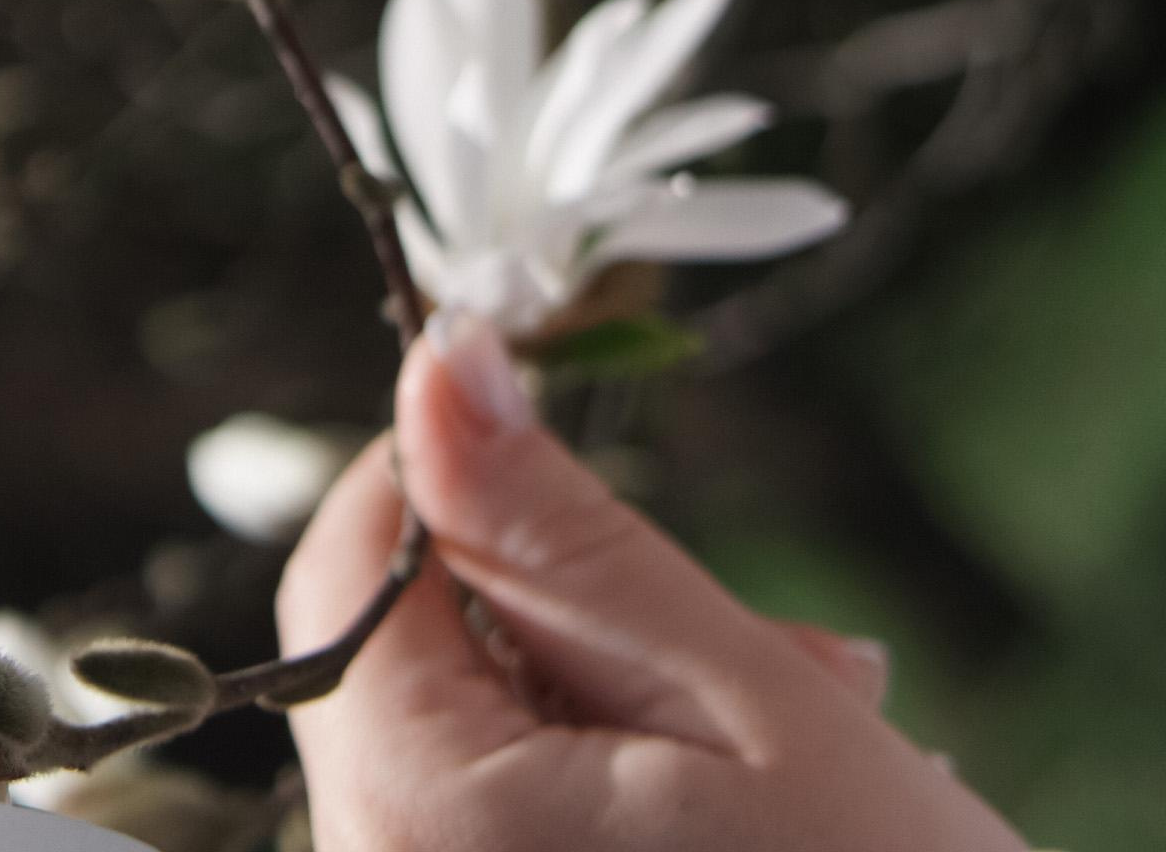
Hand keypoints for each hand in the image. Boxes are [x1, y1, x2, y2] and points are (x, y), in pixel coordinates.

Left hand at [278, 313, 1029, 851]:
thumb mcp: (741, 700)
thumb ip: (565, 532)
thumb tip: (442, 360)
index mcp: (415, 814)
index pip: (349, 566)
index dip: (451, 472)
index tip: (580, 448)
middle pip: (417, 657)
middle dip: (581, 607)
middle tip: (781, 641)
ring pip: (476, 744)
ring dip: (623, 702)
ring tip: (816, 731)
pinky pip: (507, 835)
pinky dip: (614, 794)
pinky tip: (760, 811)